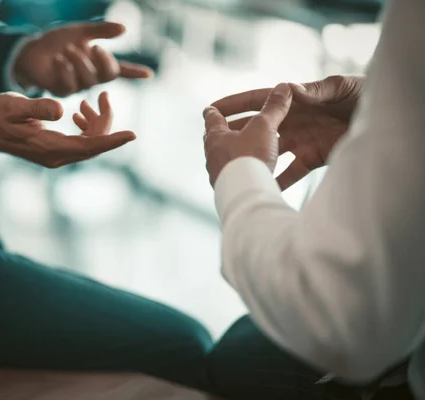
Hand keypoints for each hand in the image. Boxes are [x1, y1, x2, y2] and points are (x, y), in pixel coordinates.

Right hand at [0, 92, 135, 167]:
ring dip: (96, 122)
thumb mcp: (14, 106)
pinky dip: (87, 126)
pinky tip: (80, 111)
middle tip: (104, 95)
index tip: (132, 134)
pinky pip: (81, 141)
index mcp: (50, 148)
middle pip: (94, 144)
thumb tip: (61, 110)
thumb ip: (37, 107)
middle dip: (105, 121)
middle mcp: (57, 157)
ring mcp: (57, 156)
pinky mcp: (56, 151)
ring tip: (88, 102)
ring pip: (90, 142)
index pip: (89, 146)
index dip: (112, 140)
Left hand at [15, 22, 153, 96]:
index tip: (149, 74)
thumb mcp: (80, 32)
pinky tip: (57, 60)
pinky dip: (65, 70)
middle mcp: (91, 77)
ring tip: (68, 49)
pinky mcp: (62, 91)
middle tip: (94, 47)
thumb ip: (101, 31)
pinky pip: (70, 84)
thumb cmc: (57, 42)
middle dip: (103, 61)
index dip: (135, 72)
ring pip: (88, 79)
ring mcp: (77, 86)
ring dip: (80, 62)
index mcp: (98, 63)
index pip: (121, 69)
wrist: (31, 50)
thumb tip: (124, 29)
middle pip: (107, 74)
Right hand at [212, 75, 362, 189]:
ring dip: (252, 159)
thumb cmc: (362, 95)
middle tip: (212, 144)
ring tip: (233, 170)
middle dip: (234, 135)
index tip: (212, 111)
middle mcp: (293, 121)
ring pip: (269, 152)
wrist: (382, 120)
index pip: (258, 102)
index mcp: (295, 100)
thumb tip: (285, 88)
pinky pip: (290, 172)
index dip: (234, 105)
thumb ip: (312, 90)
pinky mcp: (312, 158)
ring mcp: (301, 140)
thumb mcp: (338, 88)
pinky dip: (278, 181)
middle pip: (256, 128)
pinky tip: (263, 189)